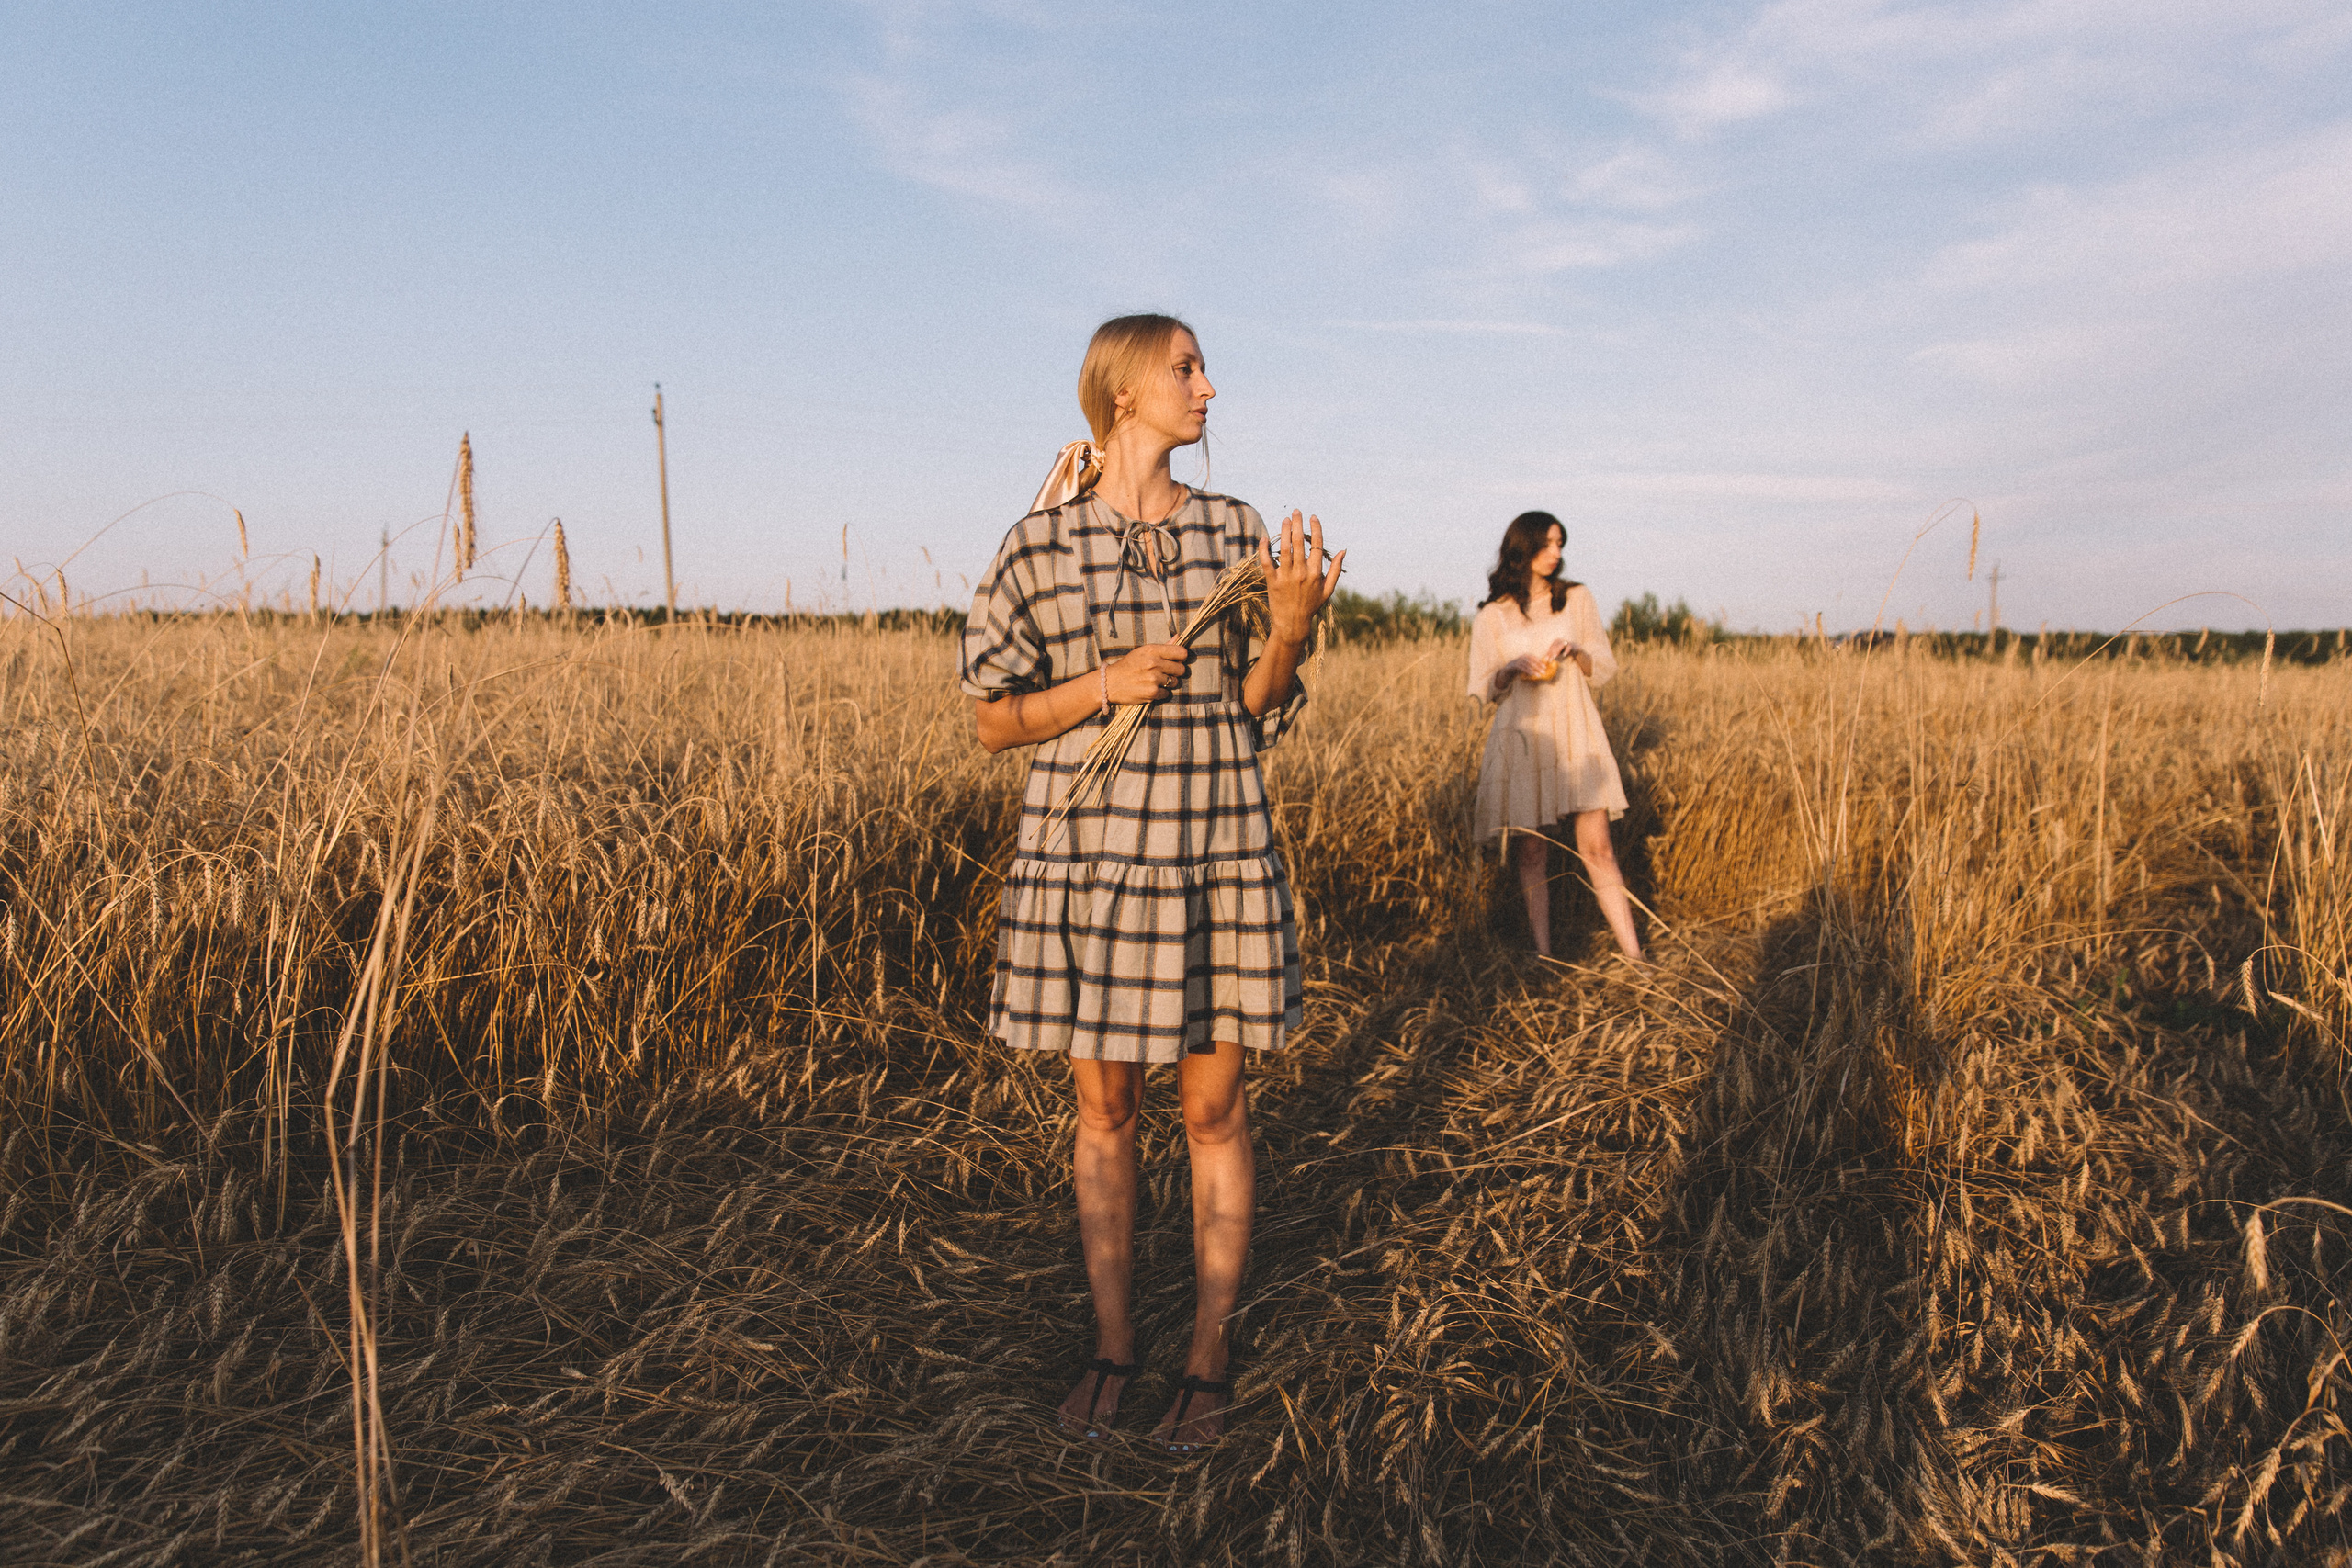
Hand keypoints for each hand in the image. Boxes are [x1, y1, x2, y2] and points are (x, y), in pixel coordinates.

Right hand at [1106, 642, 1190, 703]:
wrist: (1111, 683)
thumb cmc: (1128, 665)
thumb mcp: (1143, 652)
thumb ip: (1163, 646)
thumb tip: (1178, 637)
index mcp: (1152, 650)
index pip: (1181, 652)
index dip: (1181, 657)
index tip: (1177, 660)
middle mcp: (1154, 663)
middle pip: (1181, 669)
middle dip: (1175, 672)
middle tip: (1166, 672)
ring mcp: (1153, 679)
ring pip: (1175, 682)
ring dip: (1168, 683)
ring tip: (1156, 681)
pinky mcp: (1152, 692)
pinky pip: (1167, 693)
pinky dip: (1161, 693)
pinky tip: (1151, 688)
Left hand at [1258, 510, 1345, 644]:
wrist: (1292, 623)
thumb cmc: (1311, 605)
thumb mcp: (1328, 590)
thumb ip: (1336, 570)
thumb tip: (1344, 550)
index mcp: (1316, 573)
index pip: (1317, 545)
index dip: (1316, 529)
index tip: (1313, 517)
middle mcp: (1301, 573)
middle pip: (1299, 543)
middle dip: (1298, 524)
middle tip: (1296, 512)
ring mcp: (1286, 577)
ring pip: (1284, 549)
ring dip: (1284, 531)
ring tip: (1285, 519)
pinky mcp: (1272, 581)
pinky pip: (1267, 561)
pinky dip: (1265, 549)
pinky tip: (1265, 538)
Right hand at [1506, 654, 1552, 680]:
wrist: (1507, 670)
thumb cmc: (1519, 668)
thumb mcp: (1526, 666)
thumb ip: (1532, 665)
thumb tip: (1542, 668)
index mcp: (1525, 656)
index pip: (1534, 658)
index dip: (1540, 662)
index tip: (1545, 667)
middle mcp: (1522, 657)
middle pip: (1532, 661)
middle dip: (1538, 666)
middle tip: (1544, 671)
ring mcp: (1518, 661)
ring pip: (1528, 665)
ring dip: (1534, 670)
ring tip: (1539, 675)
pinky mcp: (1514, 665)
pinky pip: (1523, 668)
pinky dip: (1528, 671)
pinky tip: (1532, 674)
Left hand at [1546, 639, 1577, 661]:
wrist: (1576, 651)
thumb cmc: (1564, 652)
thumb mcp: (1558, 653)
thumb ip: (1552, 655)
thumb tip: (1545, 659)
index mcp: (1556, 641)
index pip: (1551, 648)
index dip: (1548, 653)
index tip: (1546, 659)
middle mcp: (1561, 640)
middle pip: (1555, 647)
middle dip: (1551, 654)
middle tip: (1549, 660)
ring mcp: (1566, 642)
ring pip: (1561, 646)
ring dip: (1557, 652)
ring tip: (1554, 657)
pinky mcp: (1572, 645)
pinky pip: (1568, 648)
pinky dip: (1566, 651)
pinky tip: (1564, 655)